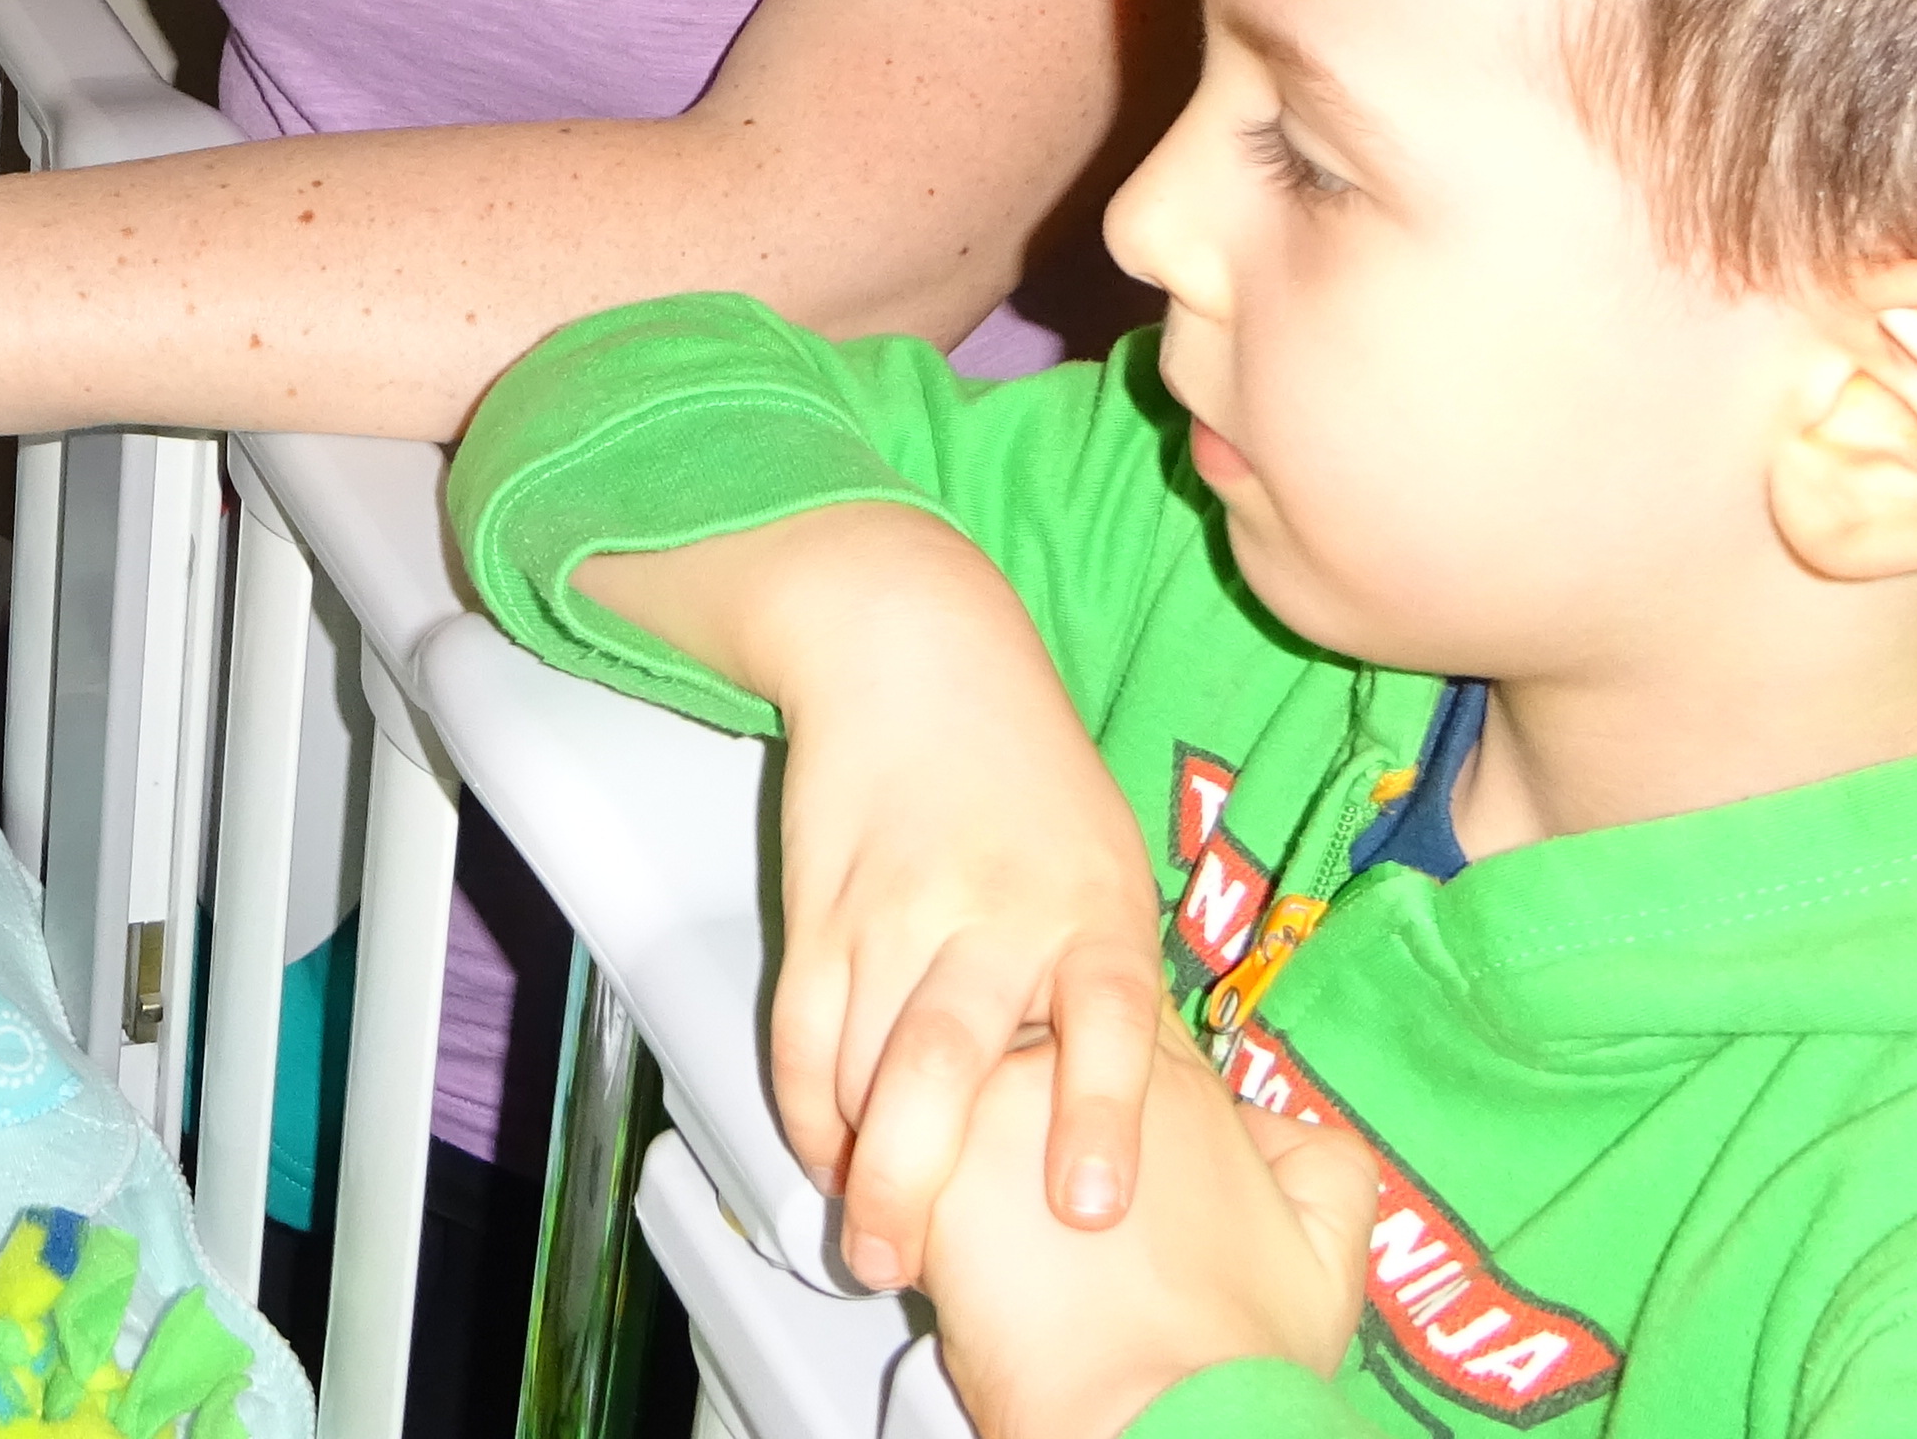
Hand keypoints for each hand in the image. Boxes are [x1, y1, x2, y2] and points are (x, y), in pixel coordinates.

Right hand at [620, 508, 1163, 1288]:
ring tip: (867, 1235)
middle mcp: (996, 914)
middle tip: (904, 1263)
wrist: (912, 653)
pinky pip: (800, 1028)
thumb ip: (1106, 982)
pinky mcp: (821, 909)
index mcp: (1092, 909)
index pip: (1105, 1022)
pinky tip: (824, 1147)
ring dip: (855, 1158)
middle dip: (915, 1177)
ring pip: (858, 1061)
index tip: (1088, 1206)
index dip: (1098, 1117)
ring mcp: (896, 912)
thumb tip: (1116, 1117)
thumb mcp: (1110, 865)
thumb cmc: (1031, 778)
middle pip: (944, 1062)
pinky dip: (806, 1102)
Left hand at [917, 1039, 1373, 1438]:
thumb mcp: (1326, 1247)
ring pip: (941, 1085)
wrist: (1161, 1418)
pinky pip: (893, 1155)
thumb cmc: (1240, 1351)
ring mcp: (992, 1113)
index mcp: (1170, 1076)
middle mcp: (1074, 1068)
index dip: (1084, 1056)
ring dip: (940, 1137)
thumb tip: (1276, 1134)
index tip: (1073, 1099)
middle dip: (1003, 1088)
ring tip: (964, 1211)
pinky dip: (902, 1199)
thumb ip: (1318, 1163)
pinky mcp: (928, 1173)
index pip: (1105, 1011)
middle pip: (1015, 1030)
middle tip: (1007, 1159)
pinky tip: (930, 1251)